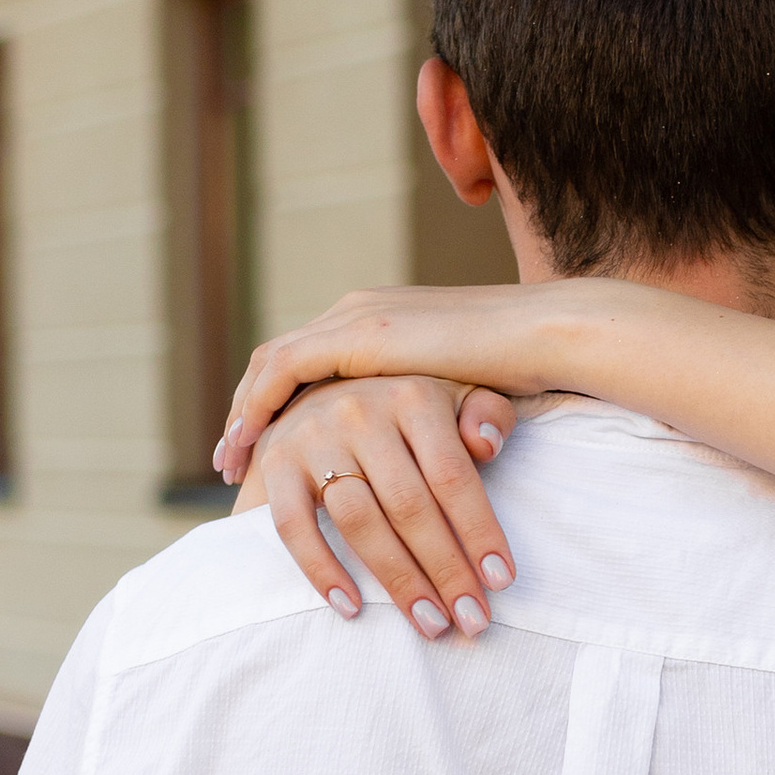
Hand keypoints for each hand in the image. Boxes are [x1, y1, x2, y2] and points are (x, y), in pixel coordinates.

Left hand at [216, 284, 565, 483]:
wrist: (545, 335)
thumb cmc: (524, 366)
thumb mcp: (467, 393)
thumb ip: (445, 415)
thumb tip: (464, 451)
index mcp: (380, 318)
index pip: (309, 358)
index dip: (280, 402)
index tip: (264, 442)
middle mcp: (355, 310)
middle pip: (278, 362)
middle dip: (249, 411)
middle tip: (230, 459)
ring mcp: (354, 318)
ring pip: (271, 366)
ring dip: (244, 414)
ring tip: (228, 463)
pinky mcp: (357, 334)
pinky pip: (284, 372)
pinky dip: (259, 407)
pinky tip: (249, 446)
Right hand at [244, 379, 522, 634]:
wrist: (312, 390)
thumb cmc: (403, 409)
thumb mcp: (454, 395)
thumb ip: (486, 413)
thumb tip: (487, 445)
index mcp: (413, 396)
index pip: (452, 474)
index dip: (479, 531)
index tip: (502, 581)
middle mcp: (361, 411)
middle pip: (409, 505)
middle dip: (446, 570)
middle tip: (472, 620)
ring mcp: (314, 437)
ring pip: (359, 521)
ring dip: (397, 580)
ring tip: (430, 623)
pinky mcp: (275, 463)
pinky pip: (294, 526)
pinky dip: (320, 570)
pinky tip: (351, 609)